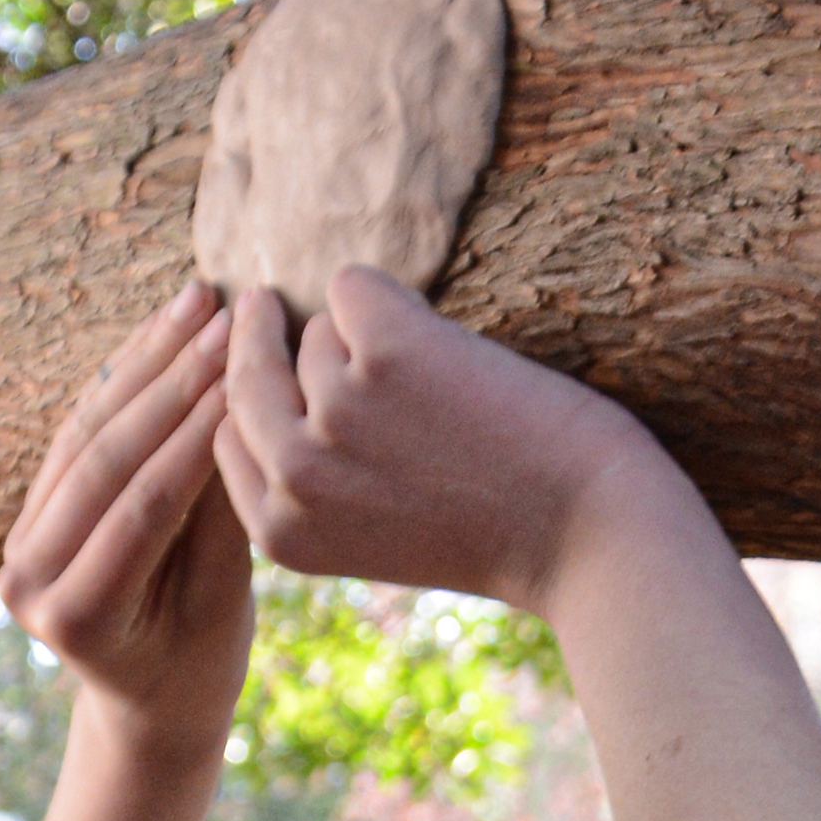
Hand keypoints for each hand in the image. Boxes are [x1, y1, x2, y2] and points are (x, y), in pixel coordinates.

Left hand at [0, 281, 255, 752]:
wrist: (147, 699)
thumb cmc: (200, 663)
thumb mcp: (222, 602)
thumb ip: (218, 515)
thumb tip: (237, 405)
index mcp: (77, 617)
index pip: (143, 504)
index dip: (195, 431)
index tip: (248, 366)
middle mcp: (27, 580)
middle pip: (102, 458)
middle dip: (170, 379)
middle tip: (227, 316)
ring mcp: (16, 544)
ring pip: (84, 432)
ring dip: (144, 360)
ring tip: (200, 301)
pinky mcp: (27, 512)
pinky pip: (76, 431)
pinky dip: (121, 377)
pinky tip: (164, 328)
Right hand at [212, 264, 662, 614]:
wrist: (590, 534)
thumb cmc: (494, 532)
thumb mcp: (370, 535)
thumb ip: (312, 483)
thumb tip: (264, 375)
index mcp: (282, 534)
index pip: (231, 436)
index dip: (255, 402)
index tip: (269, 374)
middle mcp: (295, 474)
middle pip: (247, 372)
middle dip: (257, 334)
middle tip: (261, 299)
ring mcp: (336, 408)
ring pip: (316, 331)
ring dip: (365, 337)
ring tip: (439, 385)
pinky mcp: (388, 349)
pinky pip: (354, 286)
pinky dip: (392, 299)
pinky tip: (443, 340)